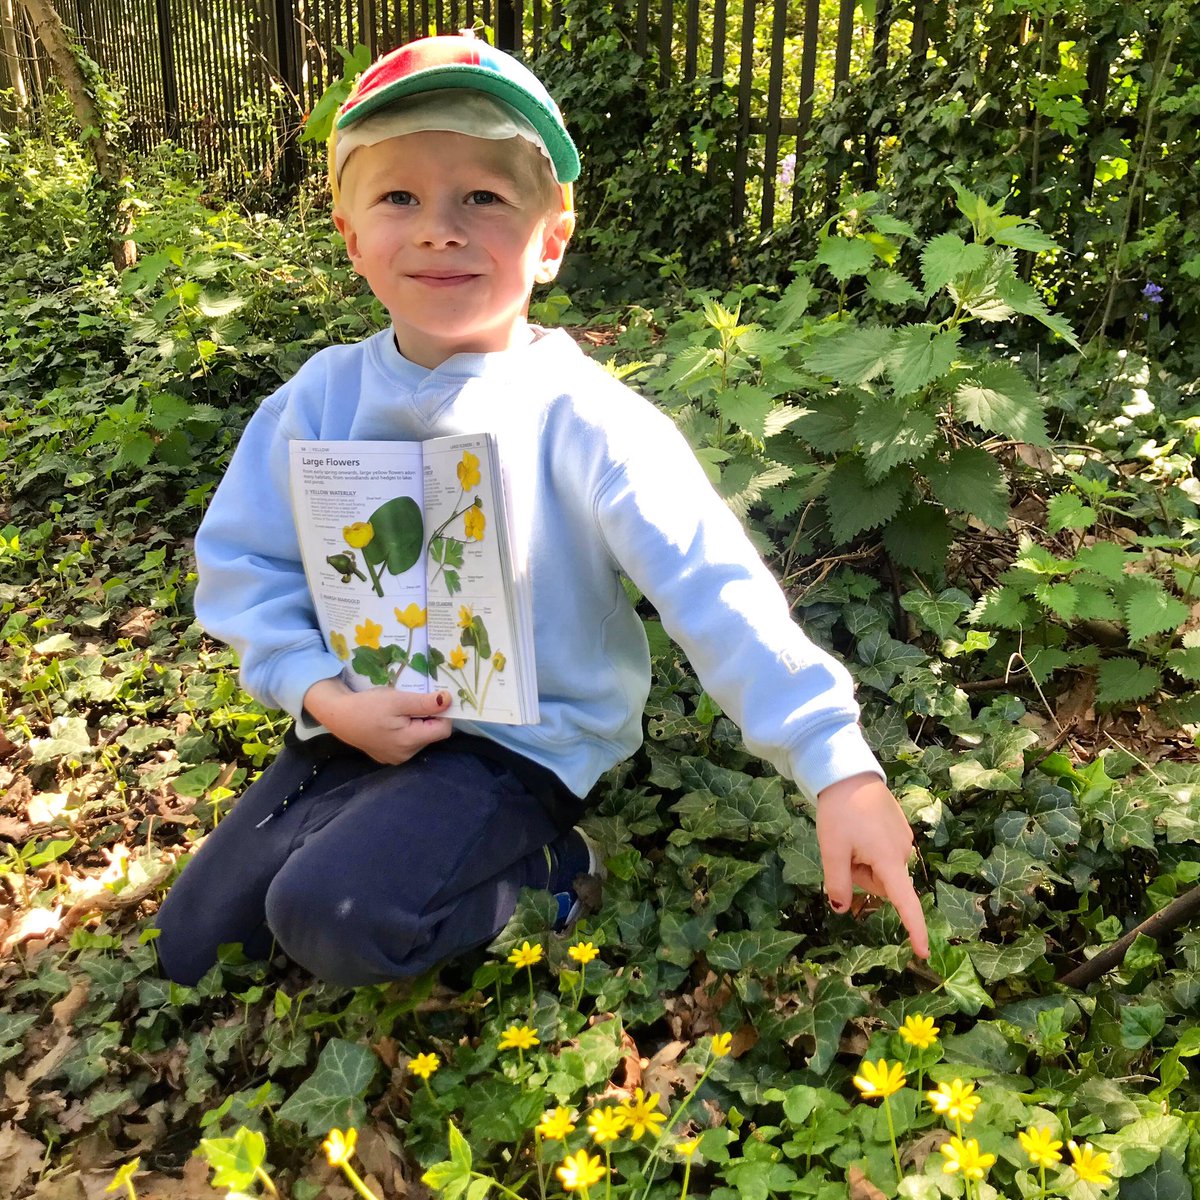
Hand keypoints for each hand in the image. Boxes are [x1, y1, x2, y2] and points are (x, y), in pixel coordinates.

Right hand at [303, 678, 452, 764]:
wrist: (338, 716)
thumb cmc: (367, 706)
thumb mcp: (398, 700)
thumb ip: (425, 703)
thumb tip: (448, 701)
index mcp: (410, 742)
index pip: (443, 730)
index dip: (442, 713)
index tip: (430, 700)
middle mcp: (406, 755)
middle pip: (431, 734)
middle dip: (427, 717)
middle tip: (409, 703)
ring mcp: (396, 758)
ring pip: (420, 738)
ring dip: (416, 723)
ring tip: (398, 711)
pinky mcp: (387, 756)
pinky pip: (407, 743)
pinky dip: (405, 730)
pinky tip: (391, 721)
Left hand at [815, 773, 928, 958]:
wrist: (848, 773)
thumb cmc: (839, 812)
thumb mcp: (832, 850)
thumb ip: (837, 883)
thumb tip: (841, 909)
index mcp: (889, 860)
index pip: (906, 903)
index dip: (915, 929)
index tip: (923, 953)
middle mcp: (903, 852)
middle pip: (884, 885)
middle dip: (863, 878)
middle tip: (842, 853)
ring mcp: (903, 839)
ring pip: (883, 869)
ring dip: (865, 863)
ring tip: (849, 837)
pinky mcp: (900, 828)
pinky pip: (885, 853)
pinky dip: (870, 850)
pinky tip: (858, 828)